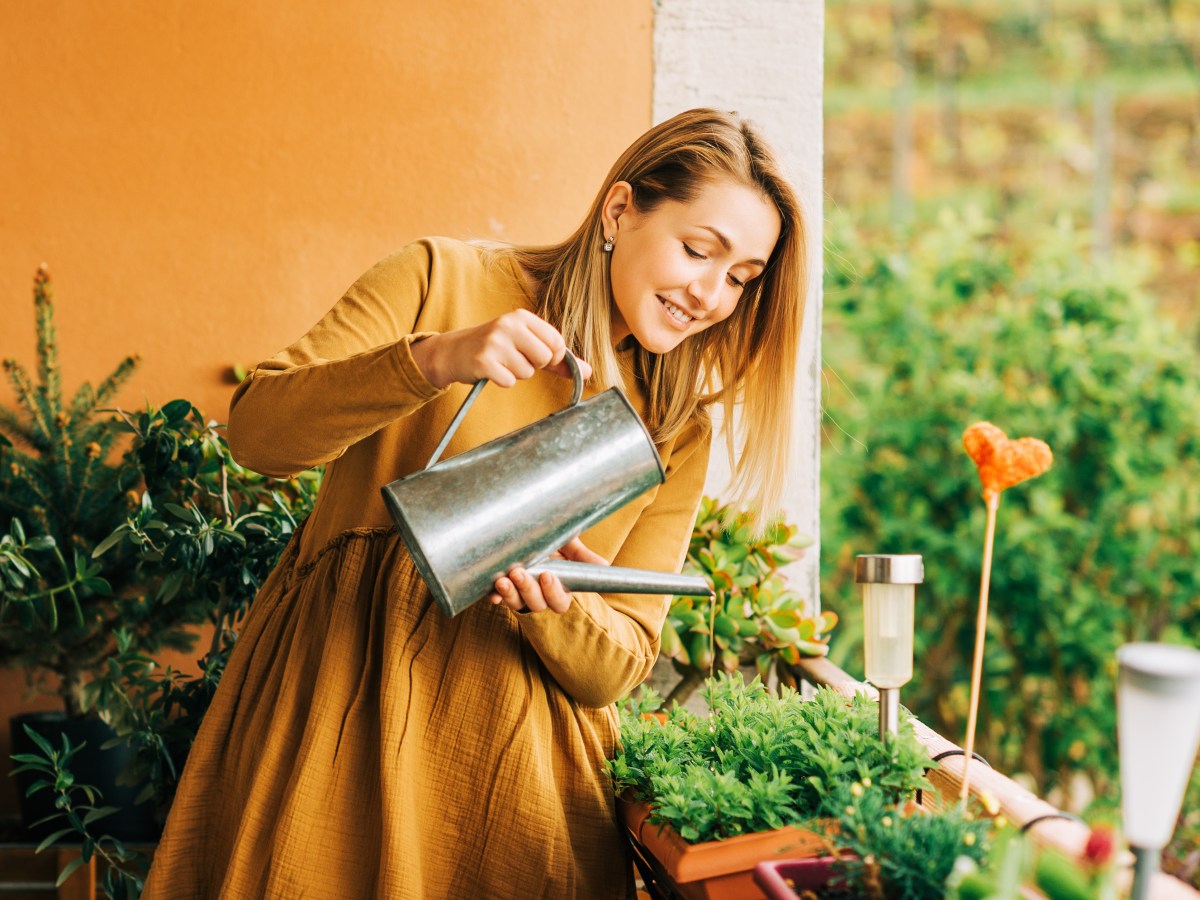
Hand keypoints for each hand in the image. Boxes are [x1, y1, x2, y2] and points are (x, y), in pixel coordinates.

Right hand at [410, 309, 591, 388]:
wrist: (453, 352)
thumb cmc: (496, 348)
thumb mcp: (525, 345)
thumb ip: (558, 359)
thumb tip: (588, 372)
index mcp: (522, 316)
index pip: (556, 342)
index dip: (552, 357)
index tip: (537, 357)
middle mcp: (508, 325)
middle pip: (544, 358)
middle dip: (533, 366)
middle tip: (514, 359)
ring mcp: (495, 342)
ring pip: (526, 372)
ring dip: (515, 374)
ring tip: (500, 363)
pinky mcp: (483, 361)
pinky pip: (509, 381)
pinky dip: (502, 381)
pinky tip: (491, 370)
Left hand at [489, 537, 608, 613]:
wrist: (526, 530)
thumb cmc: (551, 539)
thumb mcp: (568, 544)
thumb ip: (582, 556)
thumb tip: (605, 565)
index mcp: (559, 588)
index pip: (560, 602)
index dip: (553, 593)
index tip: (547, 576)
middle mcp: (540, 595)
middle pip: (537, 604)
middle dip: (528, 590)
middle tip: (520, 572)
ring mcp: (520, 595)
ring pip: (516, 604)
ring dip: (510, 594)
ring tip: (502, 580)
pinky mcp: (502, 591)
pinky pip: (498, 599)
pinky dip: (495, 597)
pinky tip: (492, 593)